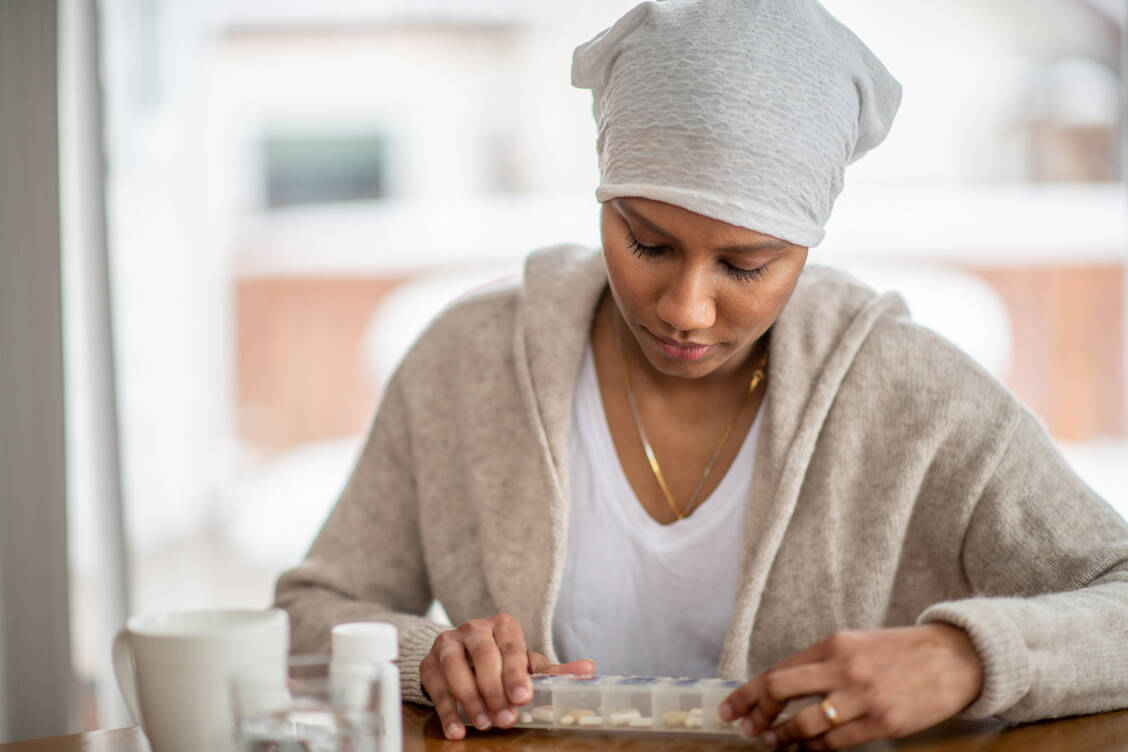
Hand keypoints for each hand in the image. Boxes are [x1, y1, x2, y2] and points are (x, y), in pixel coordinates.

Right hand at [419, 613, 594, 739]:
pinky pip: (436, 686)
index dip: (516, 673)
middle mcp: (473, 629)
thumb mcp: (529, 666)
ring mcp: (448, 643)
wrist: (467, 658)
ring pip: (455, 669)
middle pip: (482, 657)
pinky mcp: (429, 663)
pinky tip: (457, 730)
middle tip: (505, 718)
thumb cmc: (504, 663)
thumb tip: (589, 669)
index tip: (522, 698)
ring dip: (471, 700)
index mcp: (503, 625)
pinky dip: (447, 711)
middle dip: (494, 691)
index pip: (510, 647)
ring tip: (485, 724)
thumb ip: (556, 672)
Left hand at [719, 624, 983, 749]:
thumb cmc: (899, 653)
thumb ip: (820, 664)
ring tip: (777, 742)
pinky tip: (808, 750)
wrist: (954, 658)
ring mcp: (863, 696)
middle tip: (749, 729)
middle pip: (780, 688)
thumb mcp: (855, 645)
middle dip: (757, 712)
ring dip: (784, 737)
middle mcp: (843, 667)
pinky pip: (836, 743)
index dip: (748, 693)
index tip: (730, 709)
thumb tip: (779, 689)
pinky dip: (816, 750)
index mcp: (832, 644)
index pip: (777, 670)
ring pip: (805, 722)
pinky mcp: (883, 722)